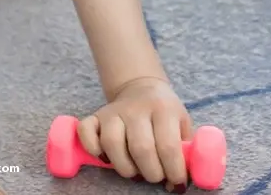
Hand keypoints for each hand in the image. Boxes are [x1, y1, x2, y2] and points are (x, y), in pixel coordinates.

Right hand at [77, 76, 192, 190]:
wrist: (141, 86)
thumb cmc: (164, 112)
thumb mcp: (182, 123)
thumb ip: (184, 150)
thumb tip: (176, 184)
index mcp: (163, 108)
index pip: (168, 145)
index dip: (173, 170)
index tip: (176, 181)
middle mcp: (137, 108)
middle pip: (141, 148)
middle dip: (151, 173)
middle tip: (155, 176)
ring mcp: (114, 111)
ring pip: (112, 143)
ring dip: (125, 167)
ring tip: (135, 170)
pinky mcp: (96, 115)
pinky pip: (86, 132)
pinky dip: (92, 148)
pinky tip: (105, 157)